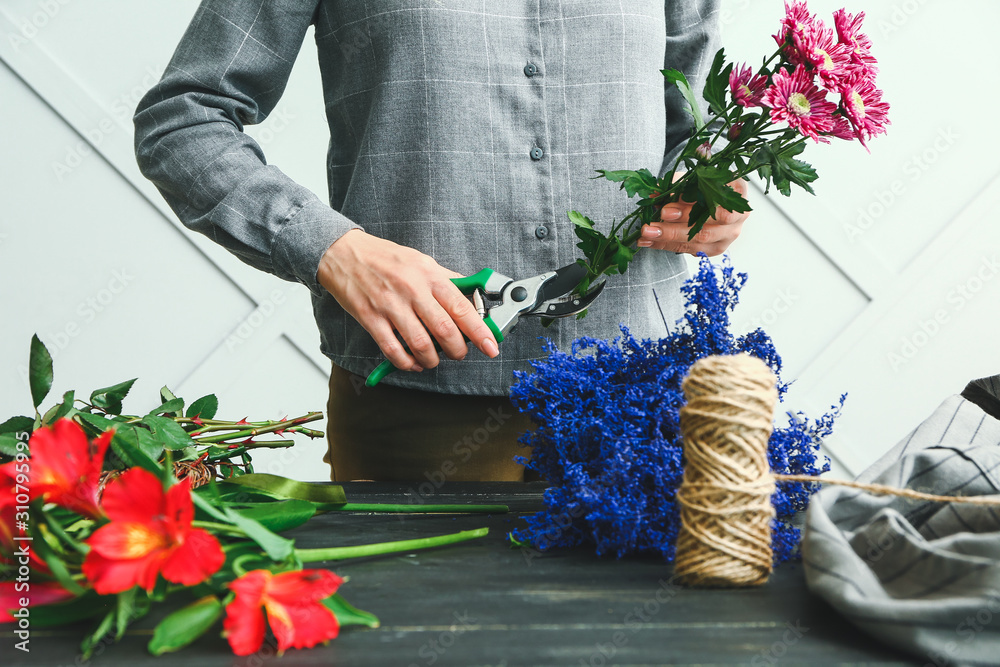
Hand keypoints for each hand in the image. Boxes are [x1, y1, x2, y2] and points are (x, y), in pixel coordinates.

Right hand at [317, 230, 499, 371]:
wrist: (344, 253)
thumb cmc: (385, 258)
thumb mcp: (422, 261)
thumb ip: (447, 280)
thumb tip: (473, 297)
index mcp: (429, 275)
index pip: (462, 308)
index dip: (480, 332)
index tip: (491, 346)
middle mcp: (412, 290)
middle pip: (445, 331)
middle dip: (458, 350)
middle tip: (459, 353)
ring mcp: (390, 306)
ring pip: (421, 345)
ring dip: (432, 359)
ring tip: (434, 359)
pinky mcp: (371, 319)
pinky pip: (393, 350)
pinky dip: (407, 363)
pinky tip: (413, 363)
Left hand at [637, 178, 749, 255]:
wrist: (713, 198)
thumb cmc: (705, 184)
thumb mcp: (693, 178)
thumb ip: (678, 184)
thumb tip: (654, 192)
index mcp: (738, 192)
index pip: (717, 202)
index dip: (692, 207)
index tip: (667, 207)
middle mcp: (738, 217)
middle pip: (706, 227)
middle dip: (676, 227)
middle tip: (652, 224)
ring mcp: (728, 236)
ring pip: (697, 241)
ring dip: (667, 238)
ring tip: (646, 234)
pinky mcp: (714, 249)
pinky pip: (688, 249)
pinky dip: (665, 245)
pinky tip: (648, 241)